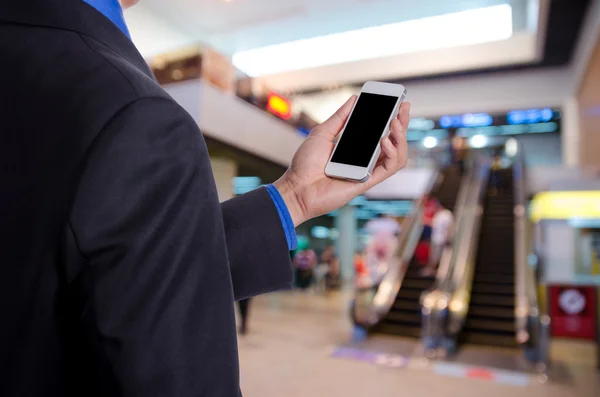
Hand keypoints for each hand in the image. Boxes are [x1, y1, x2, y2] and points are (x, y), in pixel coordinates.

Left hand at [274, 96, 409, 225]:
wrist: (296, 187)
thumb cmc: (305, 165)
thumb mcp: (323, 133)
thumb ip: (340, 117)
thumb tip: (354, 99)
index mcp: (356, 148)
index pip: (381, 132)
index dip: (393, 118)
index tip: (399, 102)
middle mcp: (365, 160)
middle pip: (394, 142)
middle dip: (402, 123)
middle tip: (403, 108)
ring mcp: (368, 171)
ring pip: (397, 156)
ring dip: (401, 138)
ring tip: (394, 123)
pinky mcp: (367, 181)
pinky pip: (389, 168)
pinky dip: (392, 153)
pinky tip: (384, 140)